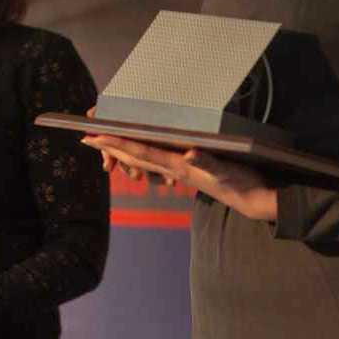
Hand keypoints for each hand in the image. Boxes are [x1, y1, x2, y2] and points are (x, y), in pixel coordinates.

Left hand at [81, 134, 277, 220]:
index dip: (117, 143)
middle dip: (111, 147)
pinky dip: (143, 155)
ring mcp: (180, 171)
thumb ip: (206, 163)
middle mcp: (174, 168)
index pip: (141, 152)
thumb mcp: (225, 171)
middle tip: (87, 137)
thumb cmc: (239, 183)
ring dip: (123, 151)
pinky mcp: (188, 170)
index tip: (95, 136)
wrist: (252, 202)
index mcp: (177, 166)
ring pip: (144, 159)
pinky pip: (158, 162)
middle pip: (135, 156)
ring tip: (107, 142)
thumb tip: (189, 155)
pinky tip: (141, 151)